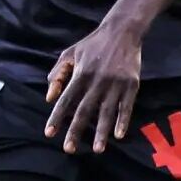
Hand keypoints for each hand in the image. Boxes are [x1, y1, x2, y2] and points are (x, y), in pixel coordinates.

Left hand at [45, 20, 143, 153]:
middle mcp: (97, 81)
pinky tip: (119, 135)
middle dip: (75, 130)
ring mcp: (116, 83)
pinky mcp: (132, 84)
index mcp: (80, 74)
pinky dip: (123, 121)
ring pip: (106, 112)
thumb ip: (57, 74)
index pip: (65, 100)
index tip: (49, 133)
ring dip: (101, 132)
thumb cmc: (92, 44)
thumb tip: (49, 98)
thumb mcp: (70, 53)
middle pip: (84, 110)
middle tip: (68, 149)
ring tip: (96, 149)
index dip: (57, 117)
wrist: (122, 31)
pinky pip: (126, 106)